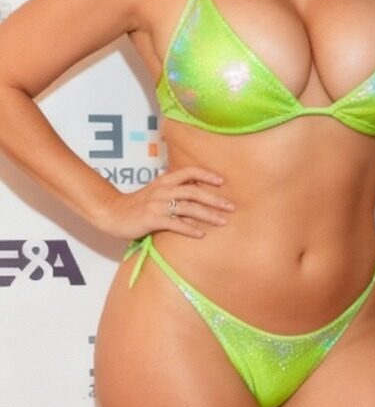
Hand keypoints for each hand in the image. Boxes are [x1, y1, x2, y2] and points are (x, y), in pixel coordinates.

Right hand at [95, 166, 233, 239]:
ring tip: (223, 222)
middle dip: (215, 199)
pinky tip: (201, 234)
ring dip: (208, 215)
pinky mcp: (151, 219)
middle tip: (231, 207)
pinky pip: (175, 224)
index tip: (223, 181)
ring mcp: (157, 204)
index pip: (189, 171)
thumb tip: (201, 193)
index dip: (206, 175)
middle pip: (194, 191)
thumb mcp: (158, 191)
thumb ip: (176, 190)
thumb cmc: (139, 204)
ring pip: (188, 208)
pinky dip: (189, 229)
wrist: (112, 213)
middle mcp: (163, 190)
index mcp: (165, 181)